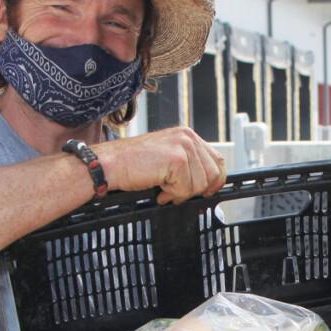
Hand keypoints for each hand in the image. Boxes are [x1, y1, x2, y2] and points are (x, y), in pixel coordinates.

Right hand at [97, 127, 225, 203]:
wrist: (113, 164)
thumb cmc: (135, 164)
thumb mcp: (168, 158)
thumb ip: (188, 165)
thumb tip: (208, 185)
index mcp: (188, 135)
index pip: (217, 160)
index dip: (216, 180)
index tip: (208, 192)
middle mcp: (188, 137)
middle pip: (212, 174)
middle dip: (195, 190)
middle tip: (174, 192)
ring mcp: (184, 147)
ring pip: (200, 184)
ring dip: (181, 193)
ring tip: (163, 188)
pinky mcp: (177, 159)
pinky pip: (186, 188)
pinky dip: (172, 194)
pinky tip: (159, 187)